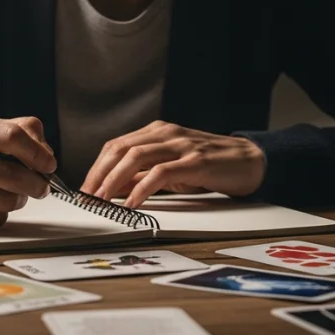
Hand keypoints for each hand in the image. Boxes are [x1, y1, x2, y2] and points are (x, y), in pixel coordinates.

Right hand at [0, 117, 56, 227]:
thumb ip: (18, 129)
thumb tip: (46, 152)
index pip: (12, 137)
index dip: (38, 153)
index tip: (49, 163)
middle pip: (14, 175)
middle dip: (38, 183)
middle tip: (42, 185)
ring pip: (8, 201)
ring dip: (20, 199)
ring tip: (14, 193)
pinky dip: (1, 212)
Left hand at [80, 121, 265, 208]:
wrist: (250, 161)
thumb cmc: (211, 166)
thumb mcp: (173, 169)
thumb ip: (146, 174)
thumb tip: (115, 188)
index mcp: (158, 131)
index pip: (117, 145)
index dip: (97, 167)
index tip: (85, 189)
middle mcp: (166, 133)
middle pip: (121, 149)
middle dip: (99, 174)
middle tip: (87, 197)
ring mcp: (181, 145)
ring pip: (136, 156)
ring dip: (114, 180)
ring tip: (102, 200)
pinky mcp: (196, 161)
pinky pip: (161, 173)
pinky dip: (142, 188)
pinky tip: (132, 203)